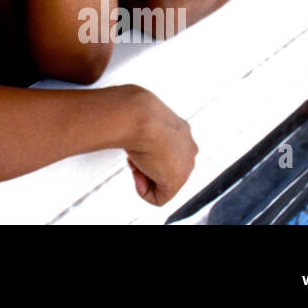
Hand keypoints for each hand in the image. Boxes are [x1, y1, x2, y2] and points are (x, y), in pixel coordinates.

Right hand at [120, 85, 197, 205]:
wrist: (139, 116)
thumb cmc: (135, 110)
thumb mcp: (139, 114)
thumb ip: (140, 123)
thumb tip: (119, 117)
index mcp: (181, 130)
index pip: (165, 150)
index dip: (146, 150)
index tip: (136, 142)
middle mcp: (188, 147)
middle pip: (164, 167)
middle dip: (147, 164)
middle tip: (134, 153)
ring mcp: (185, 165)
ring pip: (162, 181)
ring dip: (145, 174)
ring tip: (135, 159)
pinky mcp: (175, 182)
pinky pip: (158, 197)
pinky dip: (143, 189)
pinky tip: (137, 171)